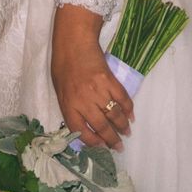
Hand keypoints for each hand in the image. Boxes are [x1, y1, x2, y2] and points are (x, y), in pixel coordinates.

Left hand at [51, 4, 133, 150]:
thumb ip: (71, 109)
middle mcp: (83, 101)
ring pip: (114, 115)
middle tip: (119, 147)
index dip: (92, 142)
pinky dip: (128, 109)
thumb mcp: (60, 92)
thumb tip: (85, 126)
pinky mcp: (110, 81)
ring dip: (122, 127)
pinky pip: (122, 99)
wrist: (73, 44)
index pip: (80, 131)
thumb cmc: (62, 67)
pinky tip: (131, 117)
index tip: (100, 147)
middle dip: (112, 140)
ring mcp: (98, 91)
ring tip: (126, 134)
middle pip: (101, 126)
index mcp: (68, 105)